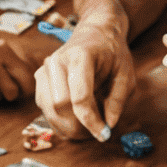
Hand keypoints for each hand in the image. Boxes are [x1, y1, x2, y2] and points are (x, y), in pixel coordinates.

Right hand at [35, 19, 134, 140]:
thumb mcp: (126, 75)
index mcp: (80, 56)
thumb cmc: (112, 53)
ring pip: (49, 110)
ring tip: (88, 128)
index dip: (90, 120)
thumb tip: (108, 125)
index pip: (79, 96)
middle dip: (78, 126)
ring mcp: (45, 69)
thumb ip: (118, 100)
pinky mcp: (40, 79)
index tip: (103, 134)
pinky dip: (59, 120)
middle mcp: (57, 61)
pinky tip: (75, 121)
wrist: (95, 32)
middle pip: (60, 106)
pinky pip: (45, 108)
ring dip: (67, 126)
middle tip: (97, 132)